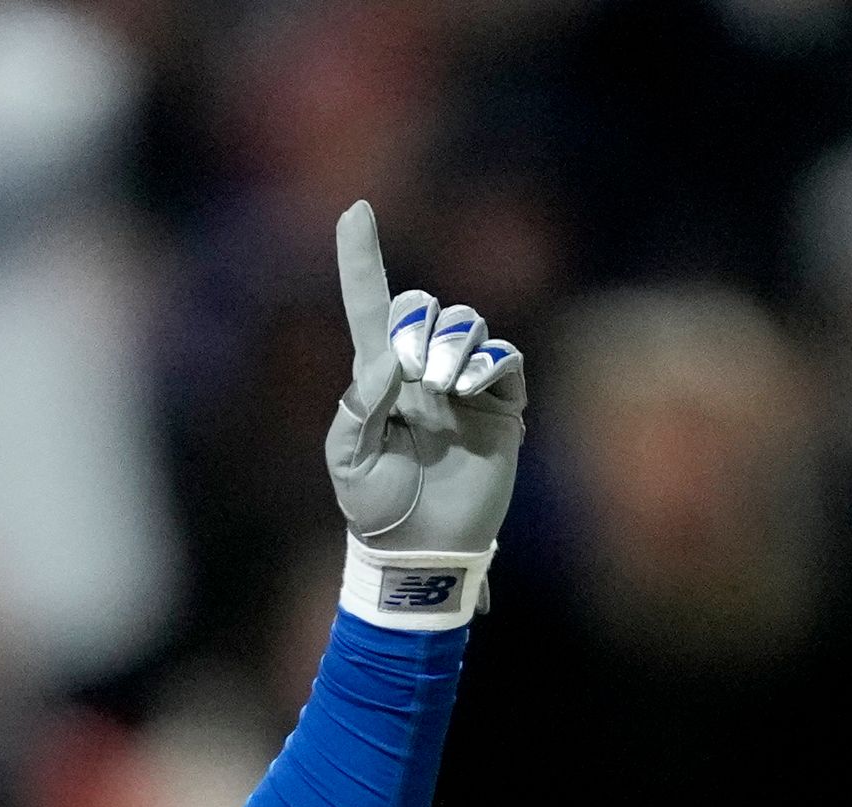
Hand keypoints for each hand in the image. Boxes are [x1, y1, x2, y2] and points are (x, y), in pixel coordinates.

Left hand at [325, 201, 527, 627]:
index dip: (362, 258)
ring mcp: (465, 386)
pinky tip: (468, 390)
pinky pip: (503, 358)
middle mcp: (422, 371)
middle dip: (417, 324)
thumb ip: (358, 405)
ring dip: (451, 345)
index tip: (356, 210)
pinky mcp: (502, 405)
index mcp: (378, 378)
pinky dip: (487, 363)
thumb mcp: (347, 459)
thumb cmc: (376, 509)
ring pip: (467, 323)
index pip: (371, 307)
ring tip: (441, 388)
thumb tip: (392, 359)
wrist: (420, 550)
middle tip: (411, 372)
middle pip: (425, 306)